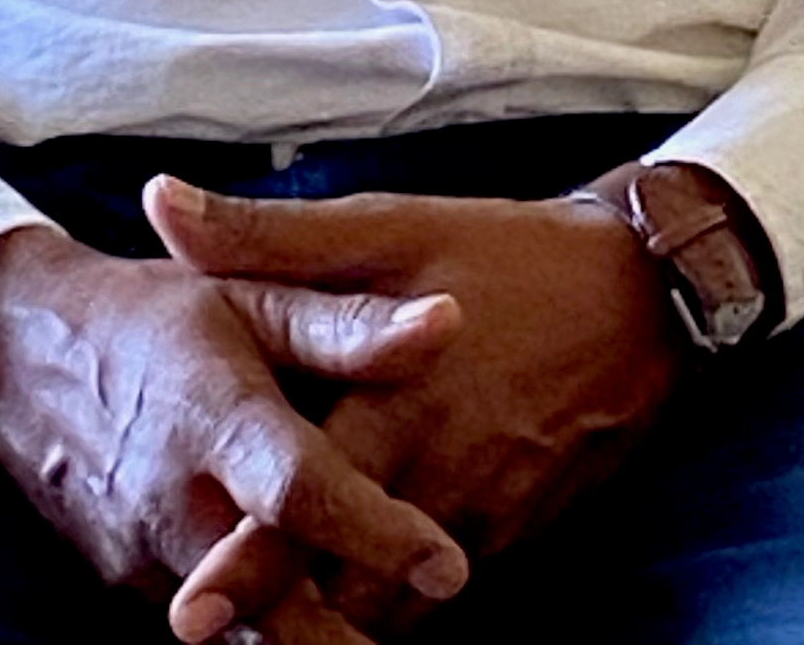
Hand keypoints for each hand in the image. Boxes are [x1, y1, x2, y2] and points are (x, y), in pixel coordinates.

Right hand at [0, 224, 468, 637]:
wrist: (19, 354)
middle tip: (424, 622)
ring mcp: (146, 559)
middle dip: (350, 634)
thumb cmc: (155, 316)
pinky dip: (265, 627)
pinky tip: (318, 613)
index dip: (377, 532)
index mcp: (215, 417)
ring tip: (379, 624)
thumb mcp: (250, 296)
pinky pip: (214, 630)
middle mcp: (176, 503)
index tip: (449, 566)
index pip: (301, 491)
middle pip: (275, 603)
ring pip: (247, 634)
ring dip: (314, 637)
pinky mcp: (127, 590)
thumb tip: (449, 323)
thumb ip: (347, 326)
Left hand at [147, 180, 680, 642]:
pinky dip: (394, 605)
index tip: (188, 618)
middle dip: (285, 624)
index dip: (246, 569)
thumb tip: (162, 203)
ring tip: (277, 638)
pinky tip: (352, 603)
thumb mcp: (386, 228)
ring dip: (339, 622)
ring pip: (395, 607)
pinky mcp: (514, 533)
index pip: (307, 502)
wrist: (641, 294)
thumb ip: (270, 236)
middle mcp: (436, 474)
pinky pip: (439, 594)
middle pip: (347, 584)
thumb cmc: (500, 254)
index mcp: (393, 402)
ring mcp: (480, 514)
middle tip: (218, 640)